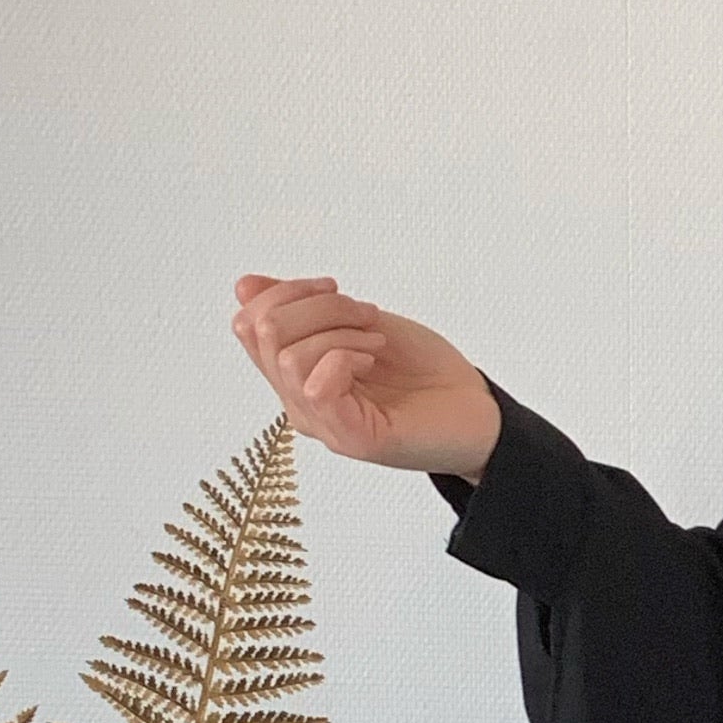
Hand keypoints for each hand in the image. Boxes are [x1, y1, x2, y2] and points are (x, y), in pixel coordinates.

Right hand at [230, 273, 502, 479]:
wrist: (478, 412)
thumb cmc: (425, 373)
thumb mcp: (359, 322)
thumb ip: (305, 307)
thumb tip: (244, 285)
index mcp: (297, 374)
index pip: (247, 322)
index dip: (287, 290)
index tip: (337, 289)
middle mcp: (300, 402)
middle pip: (261, 331)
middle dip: (318, 304)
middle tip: (366, 316)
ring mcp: (323, 423)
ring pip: (286, 356)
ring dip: (339, 330)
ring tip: (376, 343)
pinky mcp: (351, 437)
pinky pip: (316, 385)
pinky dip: (346, 356)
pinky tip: (373, 362)